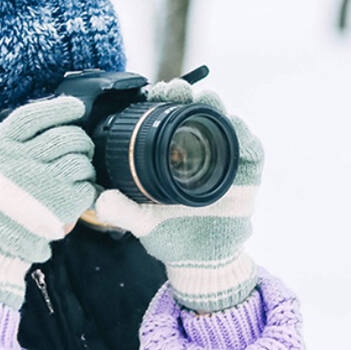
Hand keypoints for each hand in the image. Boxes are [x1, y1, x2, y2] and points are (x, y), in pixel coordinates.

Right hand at [0, 96, 96, 307]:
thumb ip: (14, 146)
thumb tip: (51, 122)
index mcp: (0, 148)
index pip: (35, 116)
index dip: (60, 108)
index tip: (75, 107)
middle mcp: (21, 161)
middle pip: (66, 136)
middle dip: (79, 140)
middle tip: (80, 148)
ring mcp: (44, 182)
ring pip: (80, 160)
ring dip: (84, 166)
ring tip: (74, 176)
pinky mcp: (63, 204)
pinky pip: (88, 187)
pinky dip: (87, 190)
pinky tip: (75, 196)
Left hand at [94, 79, 262, 311]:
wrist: (199, 260)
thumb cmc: (170, 235)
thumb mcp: (141, 222)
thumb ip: (122, 211)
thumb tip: (100, 200)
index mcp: (174, 154)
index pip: (171, 118)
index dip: (164, 101)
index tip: (152, 91)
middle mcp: (201, 151)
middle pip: (199, 112)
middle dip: (190, 96)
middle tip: (175, 89)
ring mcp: (226, 160)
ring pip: (226, 123)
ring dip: (216, 108)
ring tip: (204, 98)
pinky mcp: (248, 174)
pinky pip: (251, 149)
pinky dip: (244, 135)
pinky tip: (233, 125)